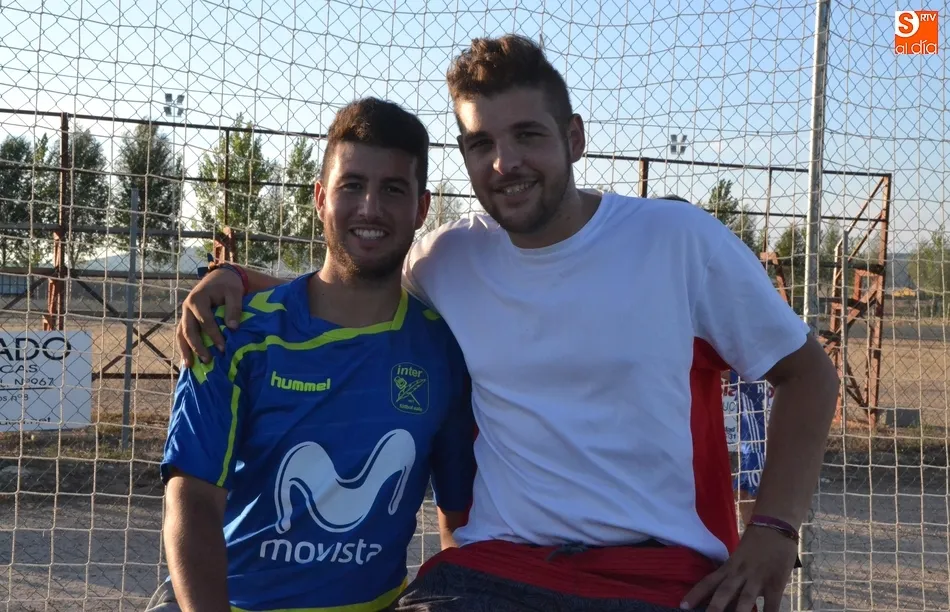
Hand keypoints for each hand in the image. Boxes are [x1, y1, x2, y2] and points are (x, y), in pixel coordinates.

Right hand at [177, 269, 244, 366]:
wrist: (219, 278)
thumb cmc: (228, 285)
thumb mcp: (234, 292)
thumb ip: (234, 308)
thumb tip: (233, 328)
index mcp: (197, 299)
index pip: (204, 320)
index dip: (213, 335)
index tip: (223, 348)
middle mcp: (187, 308)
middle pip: (188, 330)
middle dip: (197, 346)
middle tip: (207, 360)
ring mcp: (185, 314)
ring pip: (181, 334)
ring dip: (185, 350)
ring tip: (189, 366)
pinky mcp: (187, 320)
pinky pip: (182, 335)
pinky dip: (184, 348)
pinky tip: (187, 361)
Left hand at [680, 524, 797, 611]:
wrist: (774, 525)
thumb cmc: (755, 542)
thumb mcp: (738, 557)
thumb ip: (732, 574)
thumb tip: (724, 595)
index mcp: (729, 567)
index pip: (708, 582)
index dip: (695, 594)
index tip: (683, 606)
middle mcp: (739, 573)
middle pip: (724, 592)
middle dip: (714, 608)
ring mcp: (757, 578)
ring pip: (745, 599)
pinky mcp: (775, 582)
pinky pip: (772, 602)